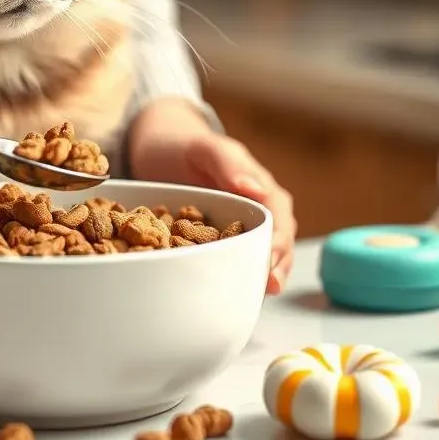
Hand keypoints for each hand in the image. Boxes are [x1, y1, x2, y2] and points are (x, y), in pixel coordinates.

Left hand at [128, 98, 296, 293]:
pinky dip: (234, 273)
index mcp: (260, 186)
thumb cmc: (184, 144)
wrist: (159, 150)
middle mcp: (256, 208)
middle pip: (276, 241)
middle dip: (276, 265)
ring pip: (258, 253)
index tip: (271, 261)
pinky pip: (232, 257)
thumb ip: (228, 163)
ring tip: (256, 295)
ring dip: (259, 274)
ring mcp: (239, 225)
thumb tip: (259, 191)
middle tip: (269, 287)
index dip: (278, 241)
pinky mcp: (219, 238)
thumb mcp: (204, 147)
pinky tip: (227, 291)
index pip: (279, 218)